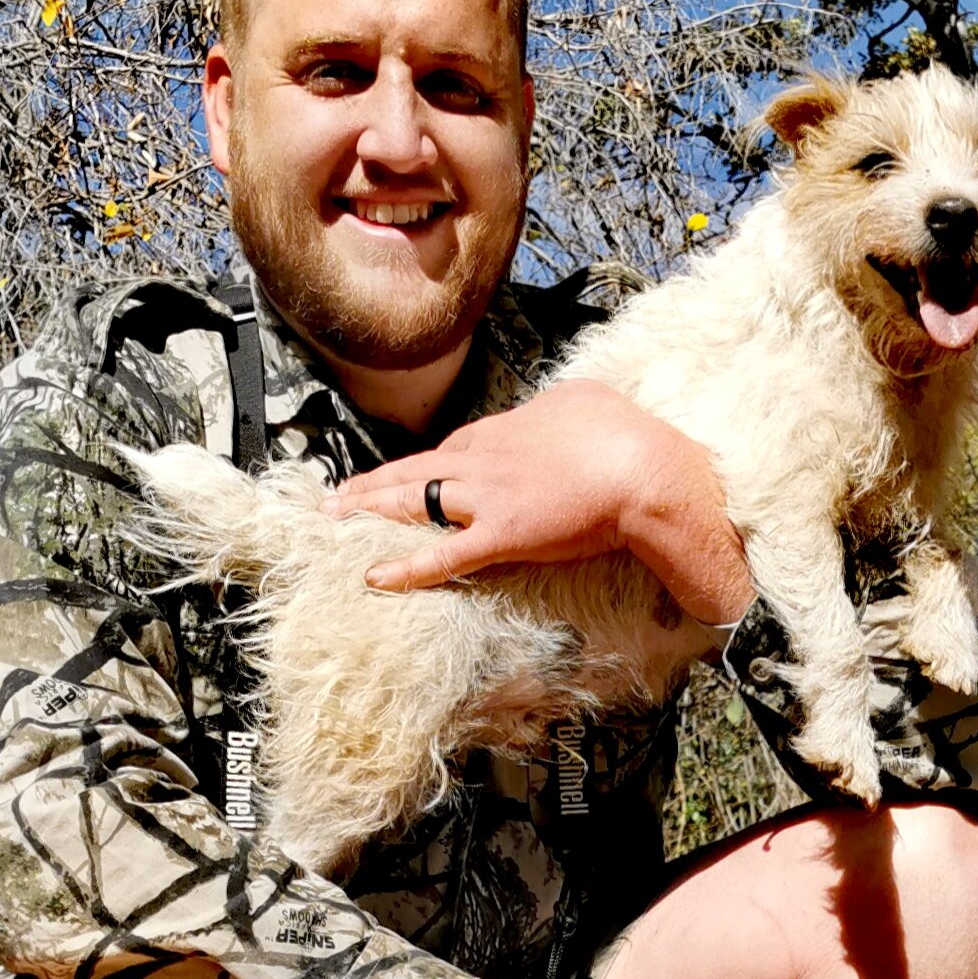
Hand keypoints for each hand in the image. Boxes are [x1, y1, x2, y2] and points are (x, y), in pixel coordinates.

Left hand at [325, 379, 756, 628]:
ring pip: (413, 501)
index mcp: (507, 429)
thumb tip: (565, 405)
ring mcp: (488, 497)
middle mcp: (485, 459)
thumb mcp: (587, 402)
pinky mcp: (500, 535)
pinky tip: (373, 575)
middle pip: (416, 469)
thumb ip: (561, 408)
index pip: (452, 447)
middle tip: (336, 497)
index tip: (401, 475)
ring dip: (370, 512)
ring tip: (335, 523)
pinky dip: (406, 567)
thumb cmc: (625, 435)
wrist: (642, 469)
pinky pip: (442, 555)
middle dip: (372, 483)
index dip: (422, 465)